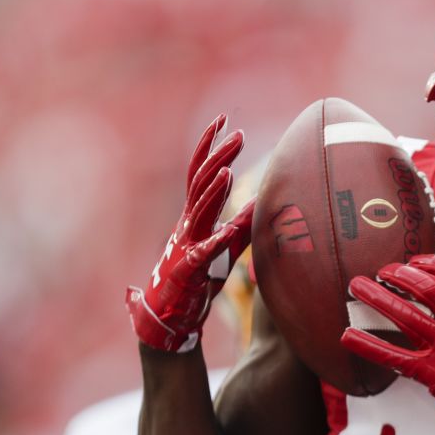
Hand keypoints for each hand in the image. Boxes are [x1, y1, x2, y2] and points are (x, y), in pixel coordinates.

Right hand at [126, 115, 254, 352]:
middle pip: (201, 182)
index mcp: (195, 215)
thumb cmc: (199, 277)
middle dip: (218, 156)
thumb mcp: (226, 246)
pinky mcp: (189, 269)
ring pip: (198, 211)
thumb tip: (263, 202)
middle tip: (238, 134)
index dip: (210, 145)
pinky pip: (203, 252)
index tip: (224, 119)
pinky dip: (217, 240)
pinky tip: (229, 229)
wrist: (171, 315)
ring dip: (213, 191)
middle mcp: (188, 223)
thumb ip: (242, 224)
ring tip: (227, 170)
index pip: (200, 171)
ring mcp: (186, 244)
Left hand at [341, 255, 434, 434]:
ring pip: (407, 315)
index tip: (416, 261)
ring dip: (378, 297)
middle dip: (402, 275)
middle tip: (383, 271)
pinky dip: (368, 345)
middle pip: (428, 289)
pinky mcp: (432, 372)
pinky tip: (347, 336)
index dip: (434, 264)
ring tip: (357, 285)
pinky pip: (394, 355)